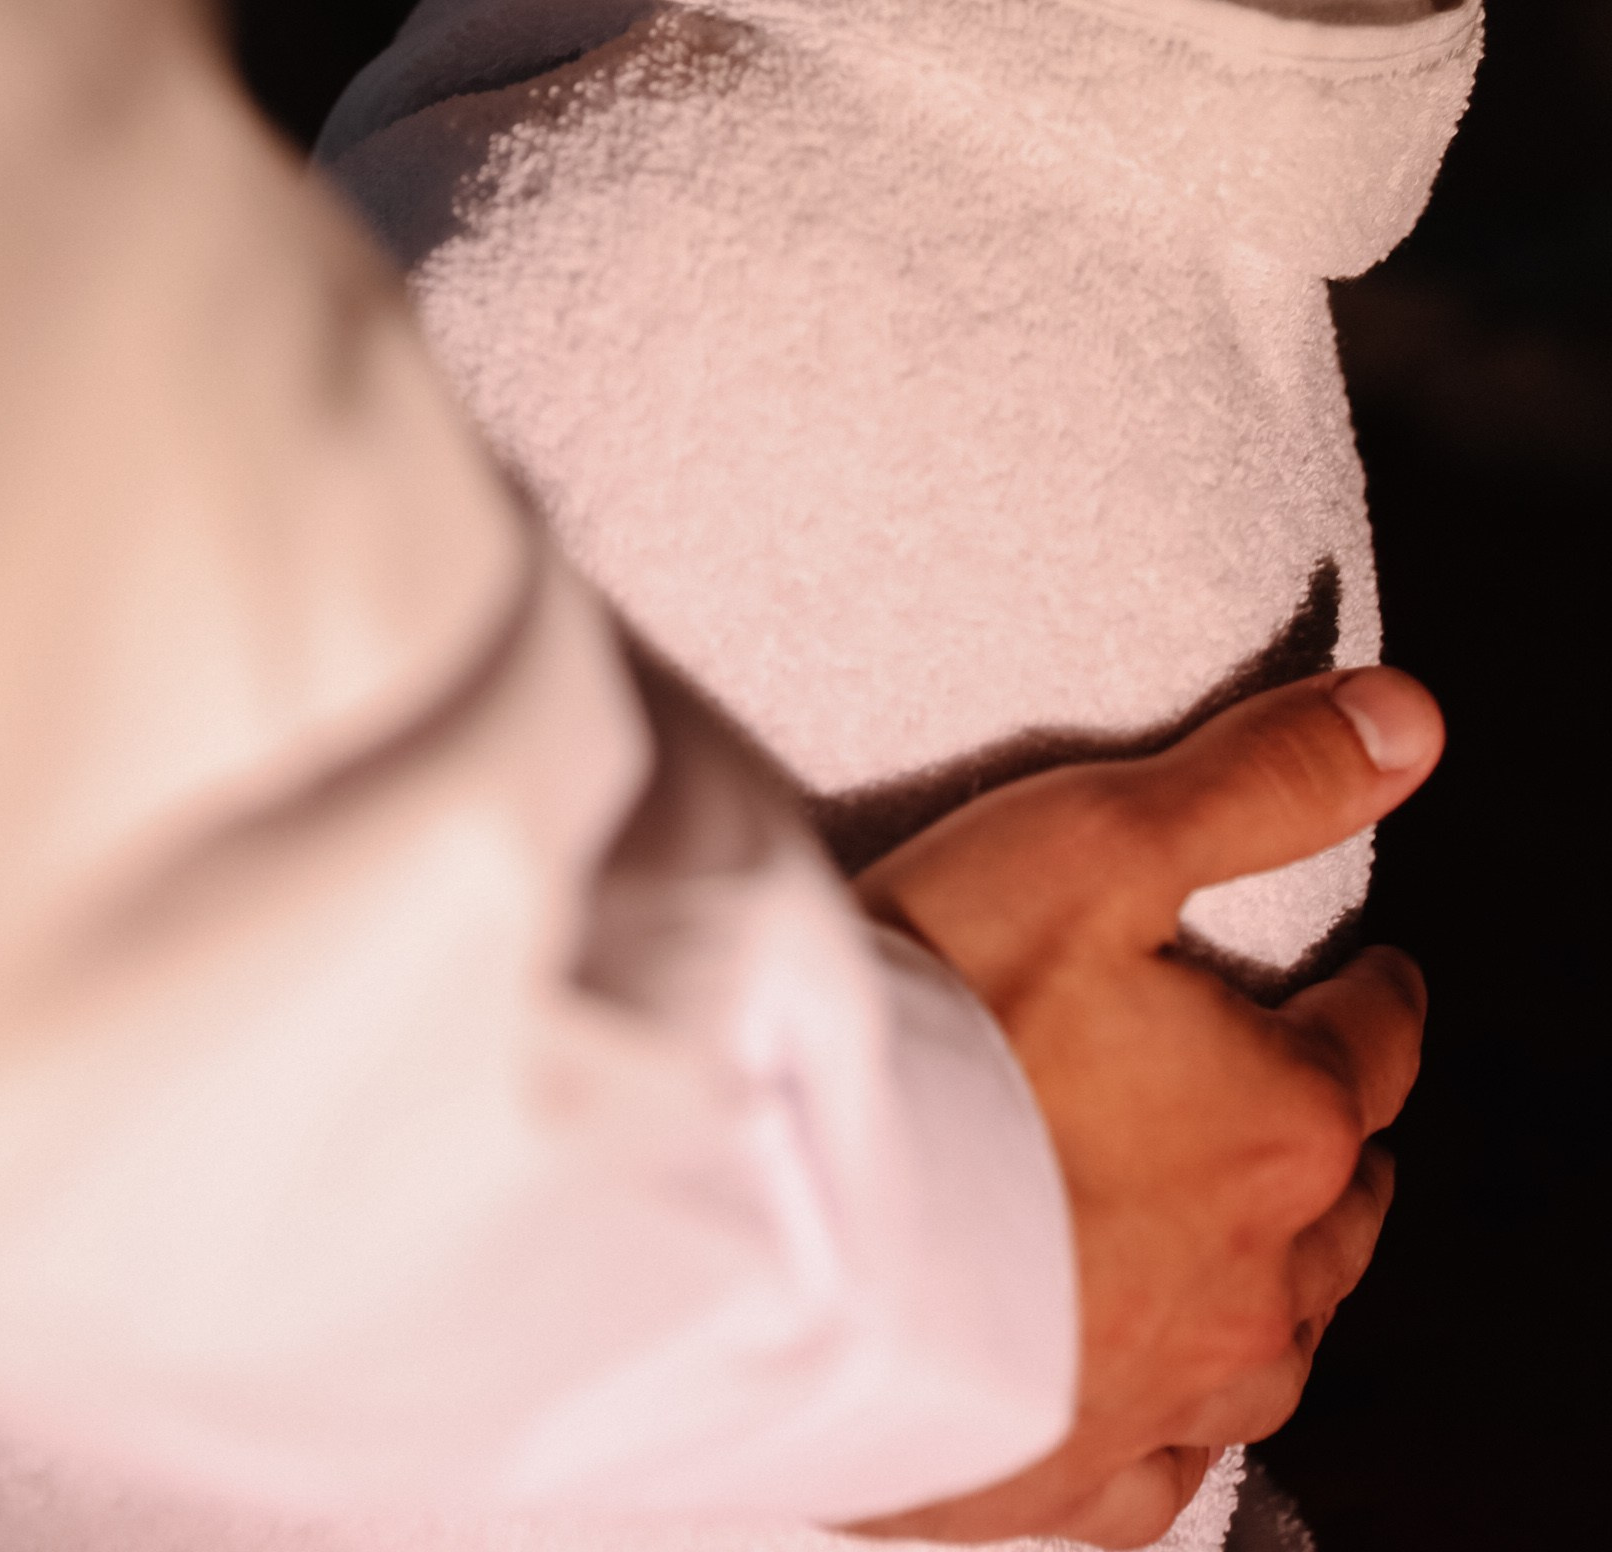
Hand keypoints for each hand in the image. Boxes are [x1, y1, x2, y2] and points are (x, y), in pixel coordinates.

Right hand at [848, 668, 1442, 1545]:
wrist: (785, 1211)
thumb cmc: (936, 1017)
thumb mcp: (1102, 843)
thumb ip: (1262, 783)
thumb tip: (1410, 721)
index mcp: (1277, 1124)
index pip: (1370, 1048)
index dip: (1376, 1003)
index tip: (1377, 985)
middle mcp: (1249, 1281)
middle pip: (1342, 1214)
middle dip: (1340, 1150)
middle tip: (1330, 1112)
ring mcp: (1162, 1394)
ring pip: (1274, 1350)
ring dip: (1280, 1288)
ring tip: (1263, 1250)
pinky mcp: (1062, 1473)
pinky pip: (1163, 1471)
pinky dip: (1175, 1430)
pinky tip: (1158, 1418)